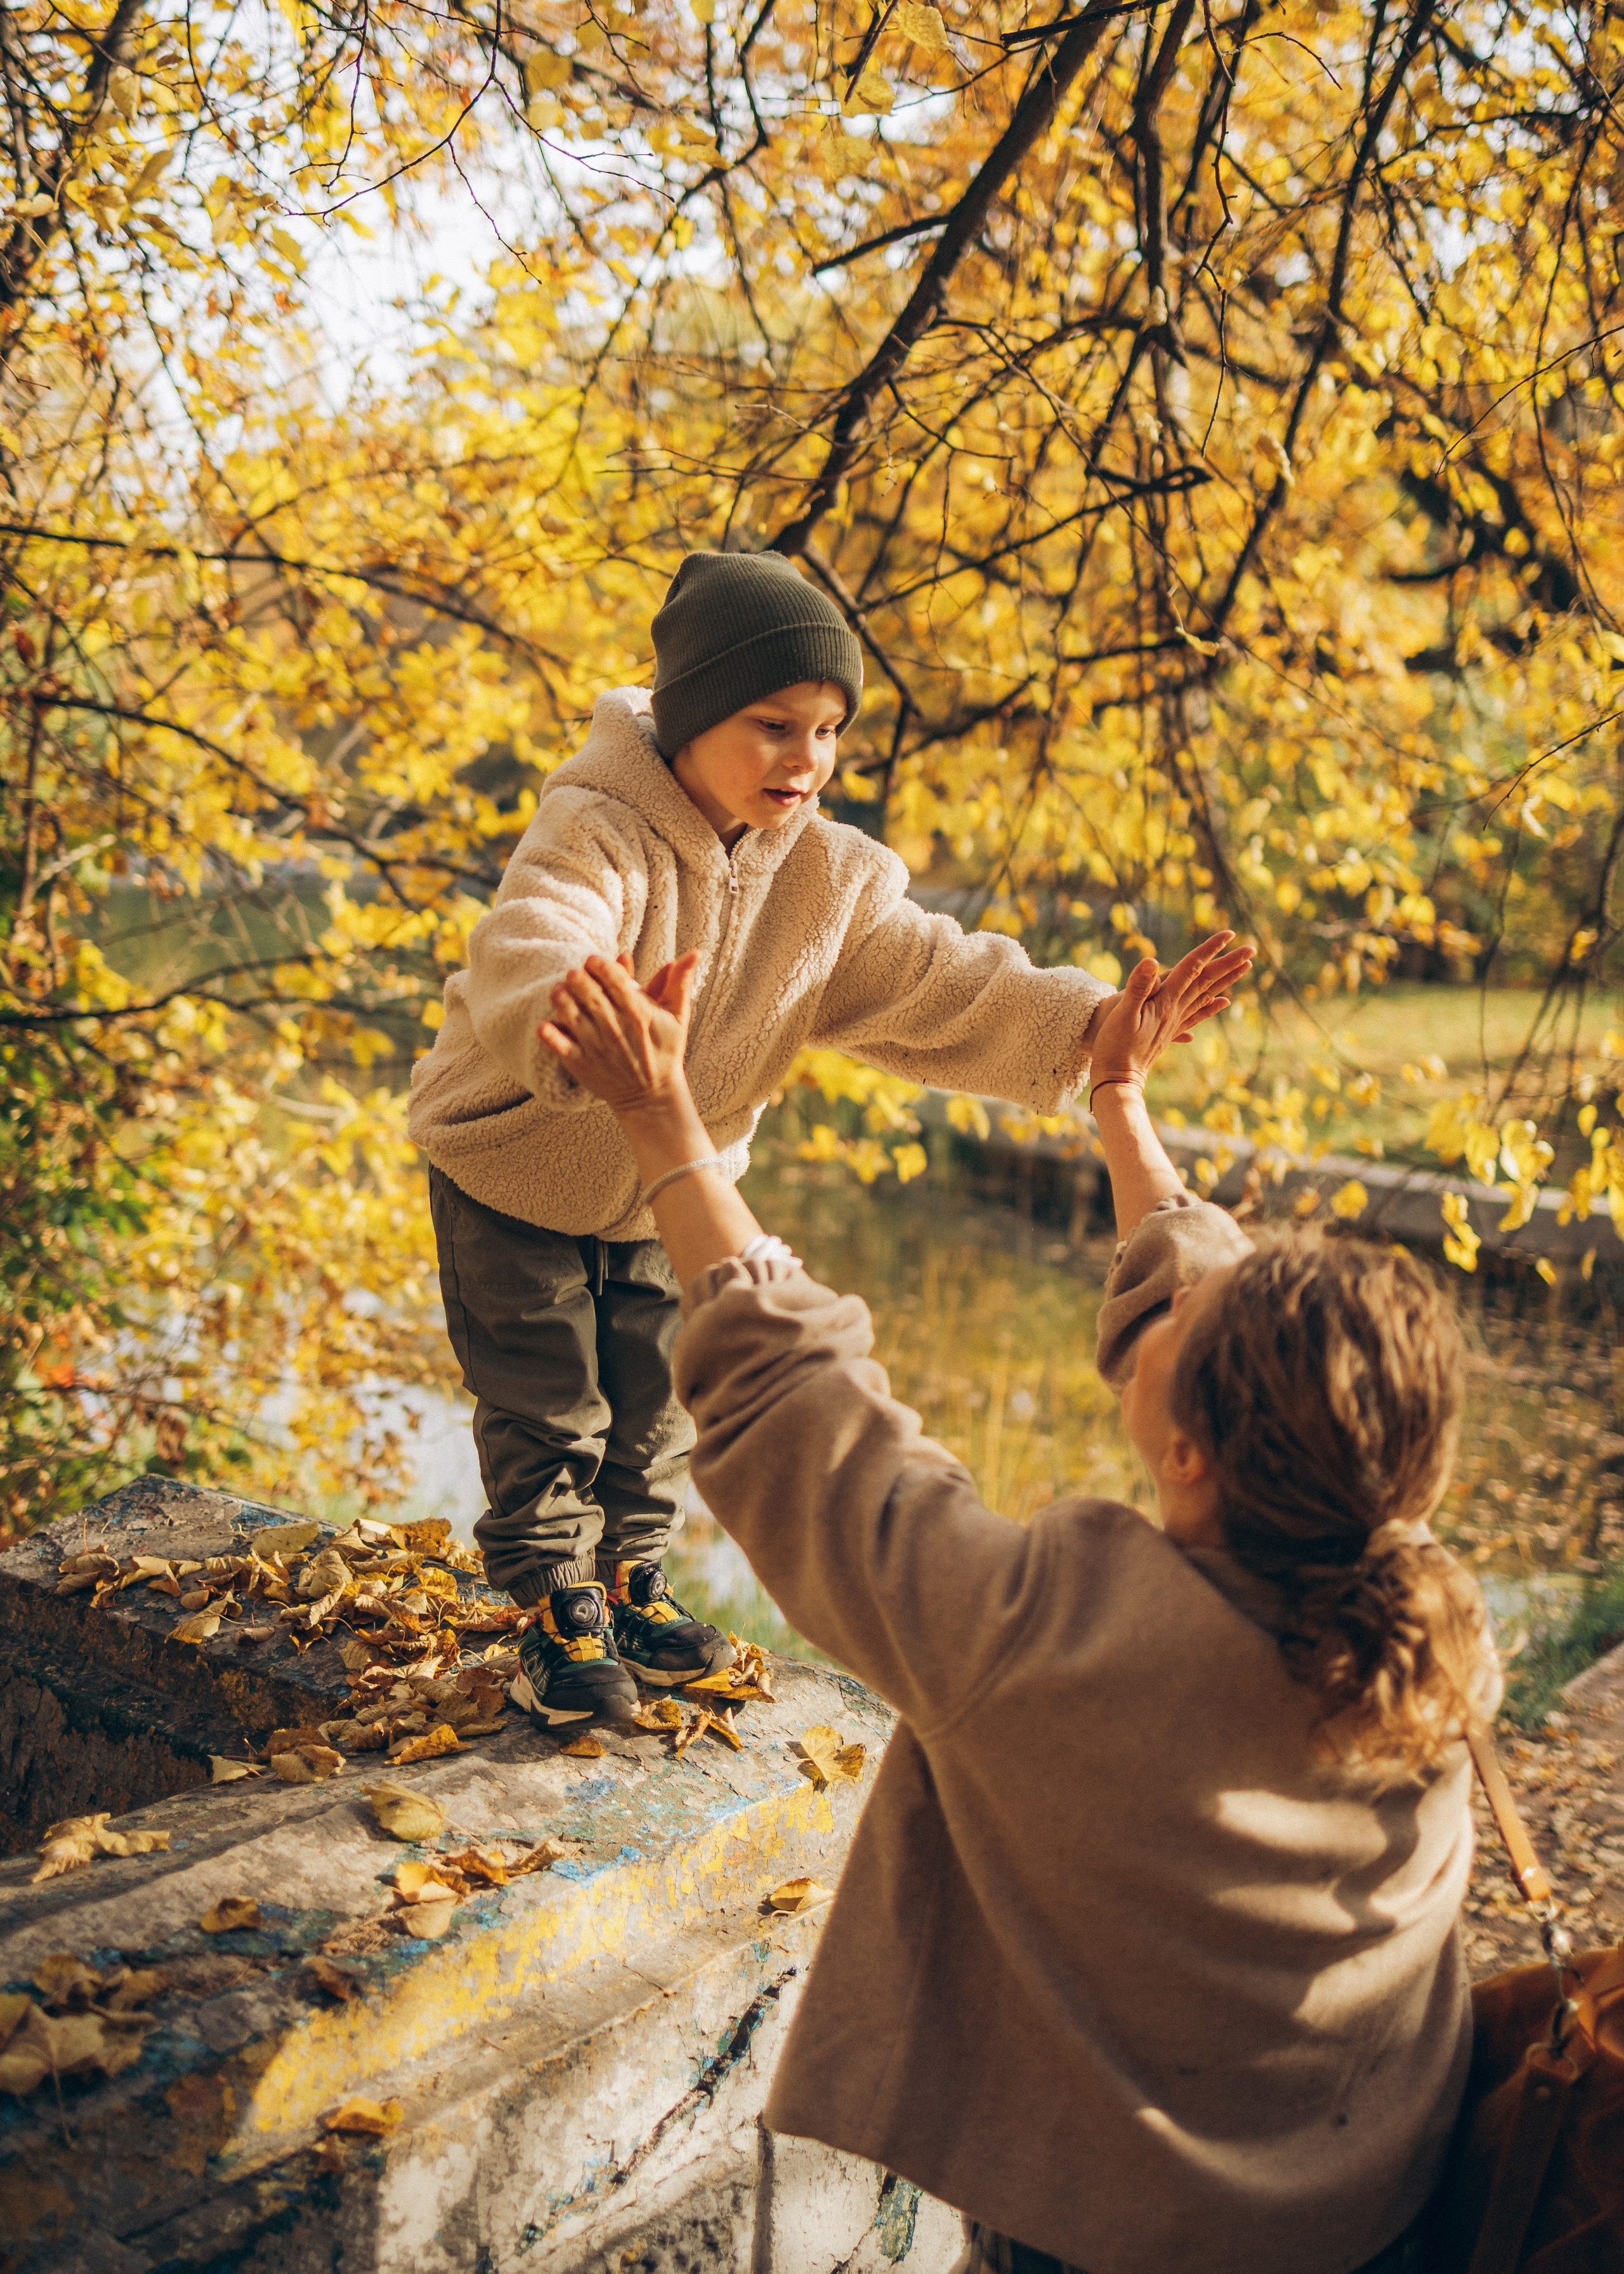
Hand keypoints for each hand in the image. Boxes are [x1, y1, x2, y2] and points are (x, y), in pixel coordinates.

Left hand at [538, 951, 700, 1114]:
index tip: (593, 960)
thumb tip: (696, 952)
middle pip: (590, 994)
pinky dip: (549, 1034)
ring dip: (561, 998)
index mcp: (639, 1013)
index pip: (614, 980)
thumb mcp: (678, 1017)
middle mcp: (616, 1028)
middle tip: (573, 972)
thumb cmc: (665, 1051)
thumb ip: (680, 983)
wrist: (651, 1096)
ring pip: (571, 1014)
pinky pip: (559, 1046)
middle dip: (577, 977)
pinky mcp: (582, 1064)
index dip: (600, 965)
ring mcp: (597, 1047)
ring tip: (558, 990)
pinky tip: (545, 1024)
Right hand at [1087, 931, 1254, 1095]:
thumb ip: (1138, 987)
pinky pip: (1197, 1014)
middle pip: (1206, 981)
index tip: (1229, 935)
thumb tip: (1152, 960)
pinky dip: (1212, 1005)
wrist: (1118, 1080)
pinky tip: (1224, 1001)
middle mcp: (1176, 1010)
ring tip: (1245, 968)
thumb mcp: (1122, 1013)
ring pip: (1206, 995)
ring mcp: (1175, 1022)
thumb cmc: (1115, 1047)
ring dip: (1226, 980)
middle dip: (1228, 963)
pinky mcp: (1170, 1032)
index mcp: (1166, 1002)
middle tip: (1251, 949)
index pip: (1192, 968)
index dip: (1210, 949)